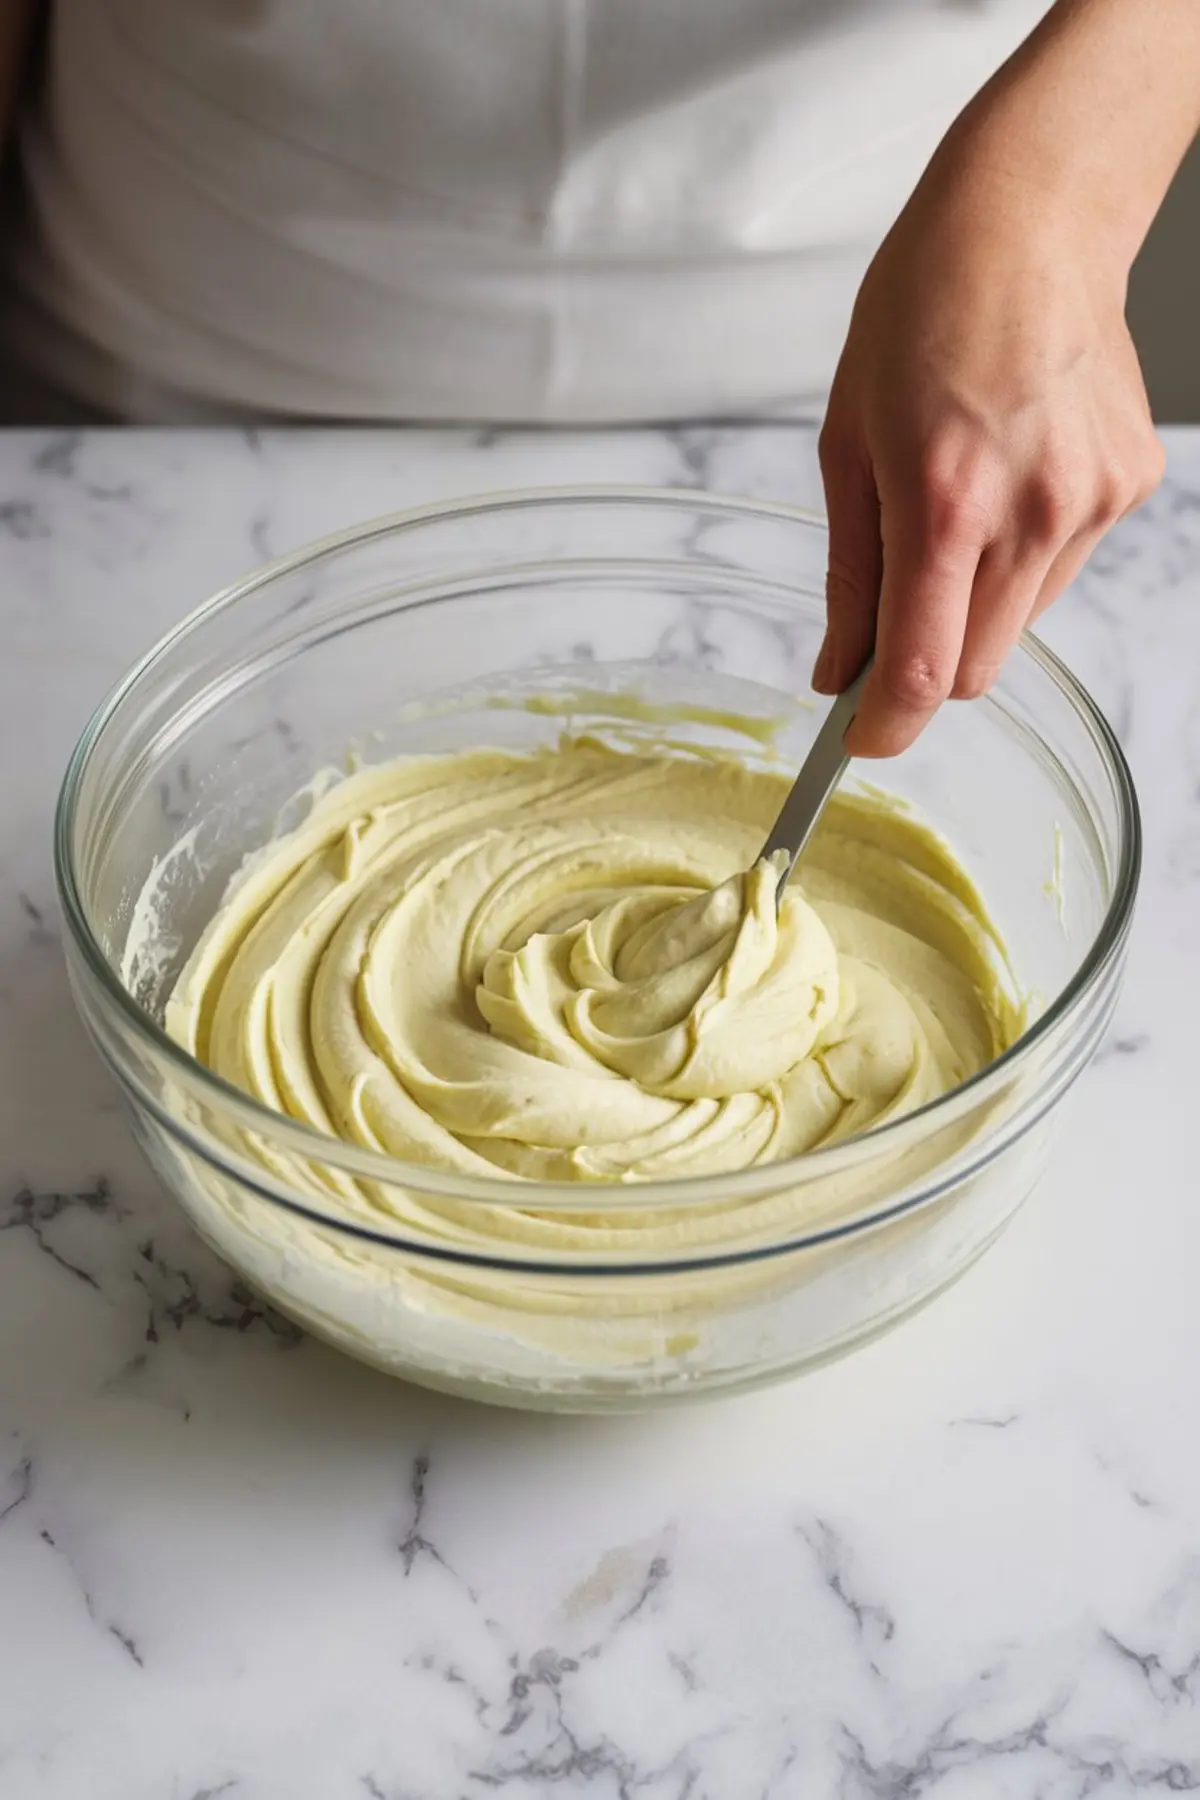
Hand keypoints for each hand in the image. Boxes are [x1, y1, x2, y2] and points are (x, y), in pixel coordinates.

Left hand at [814, 123, 1164, 756]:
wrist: (1031, 221)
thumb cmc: (924, 310)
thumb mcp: (847, 441)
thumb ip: (849, 573)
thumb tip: (839, 670)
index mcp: (944, 500)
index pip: (924, 671)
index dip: (885, 726)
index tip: (859, 739)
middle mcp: (1031, 513)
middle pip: (976, 670)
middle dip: (926, 665)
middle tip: (890, 611)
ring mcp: (1090, 503)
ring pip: (1019, 626)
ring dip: (975, 605)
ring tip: (955, 505)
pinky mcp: (1127, 488)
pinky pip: (1061, 570)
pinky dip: (1022, 556)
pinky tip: (1009, 477)